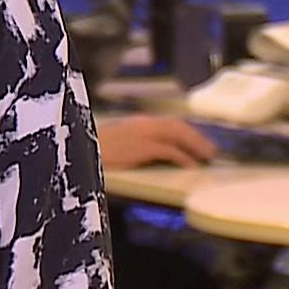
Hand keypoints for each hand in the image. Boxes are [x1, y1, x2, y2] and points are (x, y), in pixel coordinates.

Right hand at [98, 115, 216, 168]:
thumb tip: (150, 154)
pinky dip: (182, 157)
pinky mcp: (140, 147)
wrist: (77, 152)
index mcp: (136, 123)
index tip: (200, 142)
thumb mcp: (116, 144)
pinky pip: (168, 150)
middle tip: (211, 150)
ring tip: (207, 156)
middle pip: (176, 126)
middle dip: (196, 137)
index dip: (187, 132)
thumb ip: (134, 145)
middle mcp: (142, 124)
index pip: (168, 123)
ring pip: (176, 134)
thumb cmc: (92, 151)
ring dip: (195, 145)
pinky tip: (191, 166)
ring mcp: (141, 134)